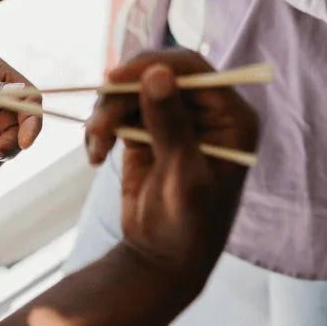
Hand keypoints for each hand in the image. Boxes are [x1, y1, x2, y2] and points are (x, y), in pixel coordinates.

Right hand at [86, 50, 259, 292]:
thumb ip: (171, 124)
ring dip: (108, 114)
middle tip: (99, 123)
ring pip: (132, 91)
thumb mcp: (184, 175)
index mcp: (230, 117)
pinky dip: (102, 127)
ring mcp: (174, 119)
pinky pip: (118, 111)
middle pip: (157, 74)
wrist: (161, 260)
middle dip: (123, 95)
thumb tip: (157, 72)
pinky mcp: (147, 130)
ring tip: (96, 147)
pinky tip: (95, 154)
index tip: (116, 78)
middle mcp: (205, 112)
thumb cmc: (188, 225)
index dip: (154, 65)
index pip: (193, 70)